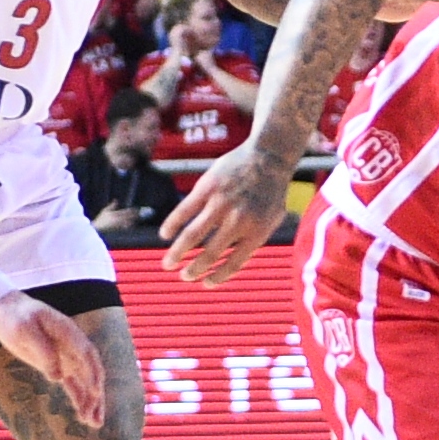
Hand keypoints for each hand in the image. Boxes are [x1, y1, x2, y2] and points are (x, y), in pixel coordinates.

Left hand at [0, 292, 108, 421]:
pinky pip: (73, 385)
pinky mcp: (58, 366)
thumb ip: (43, 351)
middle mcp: (73, 346)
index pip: (86, 354)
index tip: (95, 392)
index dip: (92, 373)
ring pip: (85, 382)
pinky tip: (84, 417)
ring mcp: (67, 357)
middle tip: (95, 416)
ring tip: (94, 425)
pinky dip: (80, 400)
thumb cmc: (16, 318)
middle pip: (91, 371)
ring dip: (91, 402)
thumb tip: (57, 378)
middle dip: (95, 394)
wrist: (7, 311)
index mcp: (68, 333)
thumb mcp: (25, 330)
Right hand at [161, 140, 295, 283]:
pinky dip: (172, 224)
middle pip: (210, 253)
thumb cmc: (271, 191)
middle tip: (184, 277)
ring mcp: (221, 203)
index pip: (233, 263)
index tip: (205, 283)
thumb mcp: (273, 219)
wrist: (268, 156)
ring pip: (192, 235)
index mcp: (257, 232)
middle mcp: (238, 220)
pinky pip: (184, 210)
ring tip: (167, 264)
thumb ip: (255, 240)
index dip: (218, 277)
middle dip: (193, 270)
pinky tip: (165, 234)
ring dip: (177, 253)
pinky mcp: (207, 188)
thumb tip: (234, 264)